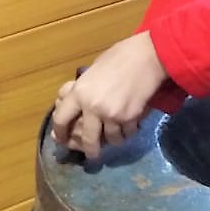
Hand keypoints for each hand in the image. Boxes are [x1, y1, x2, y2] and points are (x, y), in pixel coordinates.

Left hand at [50, 31, 168, 154]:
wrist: (148, 56)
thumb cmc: (119, 57)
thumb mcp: (92, 71)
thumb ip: (79, 89)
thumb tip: (66, 102)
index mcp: (79, 92)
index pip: (61, 120)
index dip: (60, 133)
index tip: (62, 139)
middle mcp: (92, 107)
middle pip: (87, 139)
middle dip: (90, 150)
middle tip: (93, 155)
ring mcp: (112, 114)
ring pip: (111, 139)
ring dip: (114, 139)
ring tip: (118, 135)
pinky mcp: (129, 118)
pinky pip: (127, 133)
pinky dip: (128, 132)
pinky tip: (131, 125)